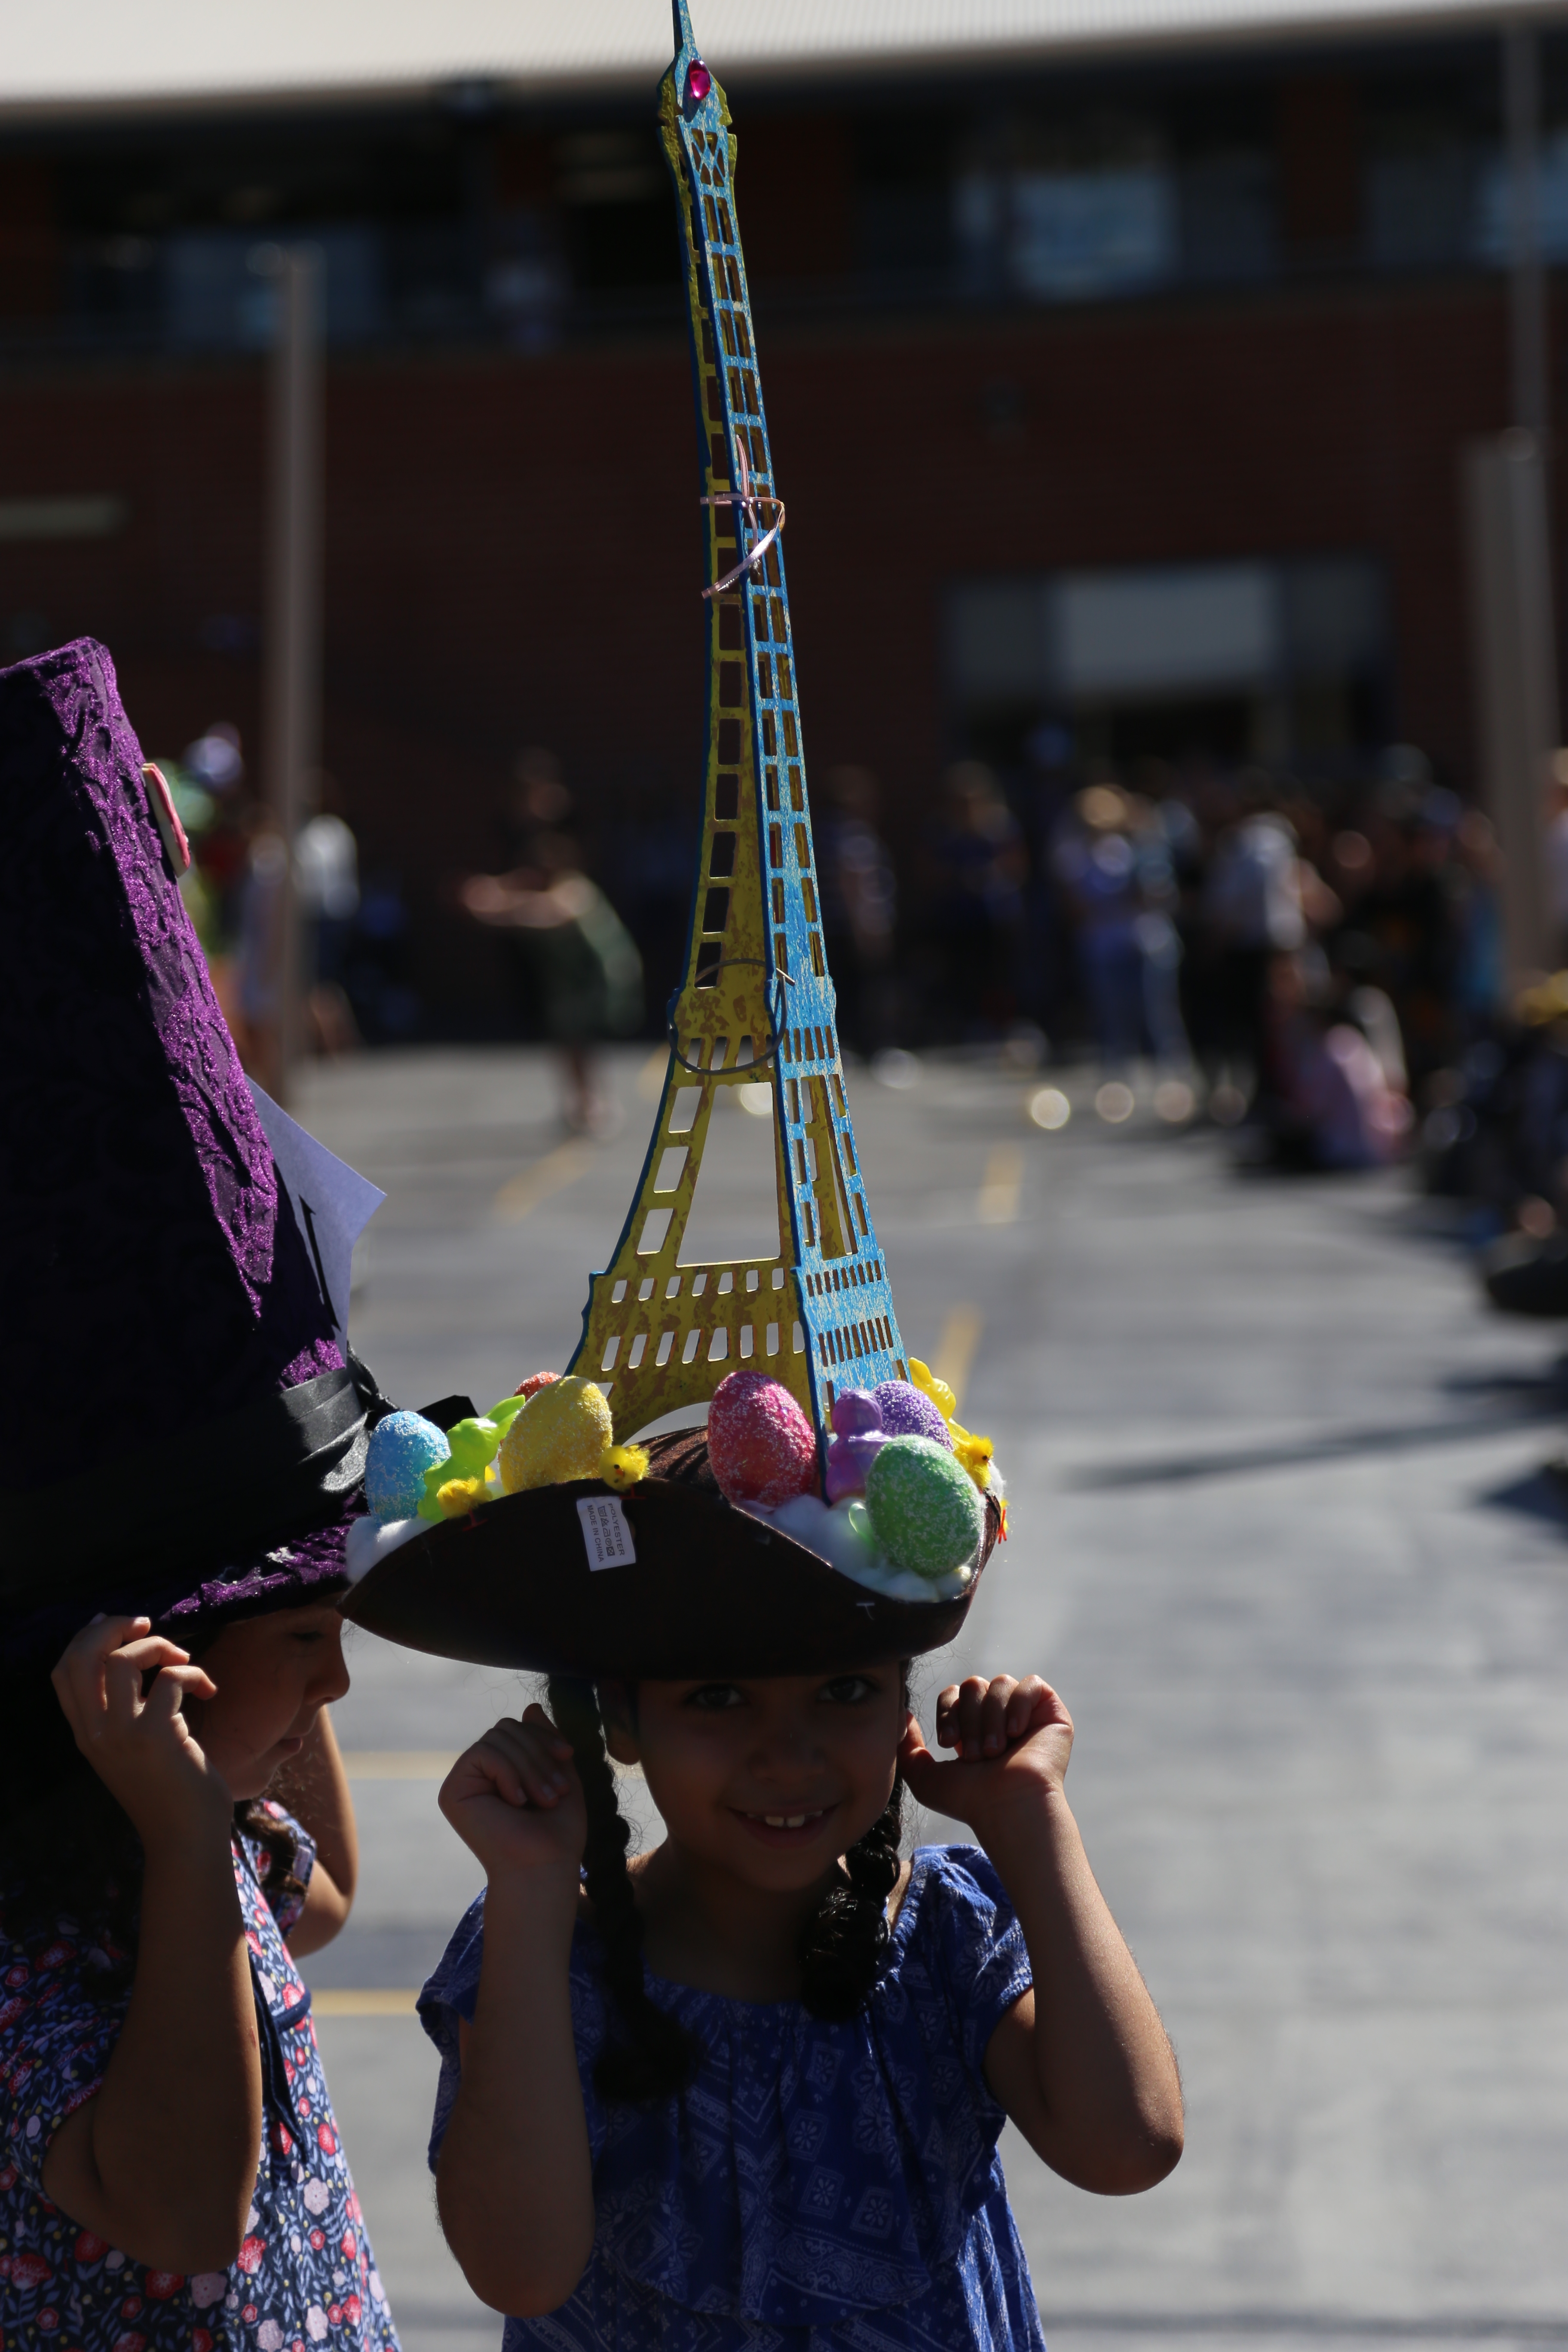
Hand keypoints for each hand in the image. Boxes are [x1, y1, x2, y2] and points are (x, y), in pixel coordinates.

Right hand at [52, 1615, 231, 1849]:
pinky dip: (194, 1672)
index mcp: (87, 1734)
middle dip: (113, 1627)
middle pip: (83, 1657)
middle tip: (146, 1623)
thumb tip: (124, 1654)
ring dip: (158, 1645)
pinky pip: (171, 1677)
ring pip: (123, 1659)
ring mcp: (123, 1734)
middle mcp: (96, 1733)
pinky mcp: (157, 1736)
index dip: (86, 1638)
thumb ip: (122, 1710)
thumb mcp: (131, 1747)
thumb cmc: (169, 1789)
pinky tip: (208, 1691)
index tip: (116, 1623)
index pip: (63, 1672)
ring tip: (182, 1660)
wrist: (185, 1837)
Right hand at [440, 1707, 586, 1890]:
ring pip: (497, 1738)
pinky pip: (484, 1753)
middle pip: (506, 1728)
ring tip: (543, 1799)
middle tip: (555, 1792)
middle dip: (537, 1753)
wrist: (544, 1867)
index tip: (568, 1757)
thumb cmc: (557, 1831)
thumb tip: (531, 1706)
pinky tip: (516, 1801)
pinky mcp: (453, 1792)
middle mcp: (478, 1774)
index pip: (517, 1728)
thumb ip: (544, 1742)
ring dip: (529, 1766)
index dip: (543, 1736)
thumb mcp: (558, 1774)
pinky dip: (508, 1772)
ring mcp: (464, 1782)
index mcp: (501, 1770)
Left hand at [900, 1675, 1072, 1834]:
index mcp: (973, 1727)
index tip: (949, 1743)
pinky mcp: (1050, 1711)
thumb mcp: (925, 1777)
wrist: (1007, 1807)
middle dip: (970, 1720)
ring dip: (992, 1718)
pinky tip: (1017, 1732)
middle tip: (978, 1755)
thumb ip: (907, 1748)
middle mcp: (999, 1716)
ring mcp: (1026, 1713)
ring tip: (997, 1750)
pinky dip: (1019, 1705)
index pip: (953, 1693)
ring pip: (1000, 1682)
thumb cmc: (969, 1800)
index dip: (947, 1710)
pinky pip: (1031, 1683)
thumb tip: (904, 1713)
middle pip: (973, 1684)